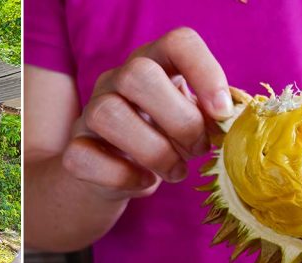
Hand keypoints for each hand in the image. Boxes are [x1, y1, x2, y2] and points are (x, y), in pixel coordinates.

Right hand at [63, 27, 233, 199]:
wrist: (112, 176)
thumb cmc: (163, 140)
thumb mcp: (190, 121)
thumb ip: (209, 116)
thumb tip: (228, 122)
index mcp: (155, 63)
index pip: (178, 42)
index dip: (204, 71)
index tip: (222, 111)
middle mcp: (117, 79)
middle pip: (138, 74)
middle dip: (180, 120)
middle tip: (198, 149)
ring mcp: (90, 111)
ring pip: (109, 114)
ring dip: (155, 152)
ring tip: (177, 171)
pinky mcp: (74, 148)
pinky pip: (86, 157)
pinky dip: (124, 176)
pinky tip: (144, 181)